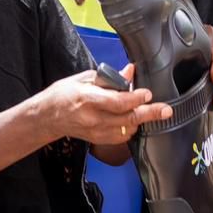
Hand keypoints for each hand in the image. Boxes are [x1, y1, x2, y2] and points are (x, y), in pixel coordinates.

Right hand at [38, 68, 171, 146]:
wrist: (47, 117)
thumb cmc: (63, 94)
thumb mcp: (83, 78)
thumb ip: (109, 77)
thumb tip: (129, 72)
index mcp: (88, 99)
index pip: (117, 102)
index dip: (136, 99)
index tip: (147, 94)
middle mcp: (93, 118)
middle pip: (128, 119)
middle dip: (150, 114)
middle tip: (166, 110)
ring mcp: (96, 132)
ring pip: (127, 130)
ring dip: (141, 121)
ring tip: (150, 111)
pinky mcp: (98, 140)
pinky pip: (121, 137)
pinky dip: (131, 129)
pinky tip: (134, 121)